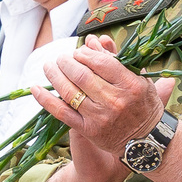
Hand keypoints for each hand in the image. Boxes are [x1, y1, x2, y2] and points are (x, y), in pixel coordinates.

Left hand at [30, 35, 171, 152]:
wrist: (146, 142)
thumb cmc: (144, 106)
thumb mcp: (139, 79)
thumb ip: (116, 59)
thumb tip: (92, 40)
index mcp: (131, 85)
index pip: (101, 62)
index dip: (85, 54)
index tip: (79, 52)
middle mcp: (114, 101)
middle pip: (82, 75)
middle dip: (67, 62)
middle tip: (62, 58)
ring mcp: (99, 117)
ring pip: (69, 91)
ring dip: (54, 75)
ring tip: (49, 66)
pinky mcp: (87, 130)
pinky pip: (61, 113)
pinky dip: (45, 99)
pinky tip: (35, 88)